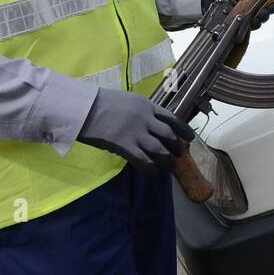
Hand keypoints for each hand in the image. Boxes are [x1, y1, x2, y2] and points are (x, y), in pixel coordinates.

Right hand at [77, 88, 193, 175]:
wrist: (83, 108)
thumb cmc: (100, 103)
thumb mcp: (126, 101)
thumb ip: (139, 112)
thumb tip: (147, 126)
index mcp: (146, 105)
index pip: (171, 117)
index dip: (183, 129)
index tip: (190, 137)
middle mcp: (145, 118)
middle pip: (168, 135)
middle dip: (176, 146)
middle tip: (179, 155)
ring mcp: (136, 132)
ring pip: (160, 149)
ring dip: (167, 160)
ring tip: (169, 167)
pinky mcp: (125, 146)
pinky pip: (144, 160)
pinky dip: (150, 169)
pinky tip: (152, 174)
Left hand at [200, 0, 273, 29]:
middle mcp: (252, 2)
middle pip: (269, 7)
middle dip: (272, 8)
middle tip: (270, 7)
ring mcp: (246, 13)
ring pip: (261, 17)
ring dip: (264, 16)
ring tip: (261, 15)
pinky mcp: (239, 22)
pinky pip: (251, 25)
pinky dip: (254, 24)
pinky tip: (253, 22)